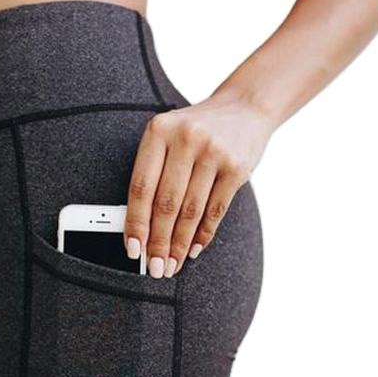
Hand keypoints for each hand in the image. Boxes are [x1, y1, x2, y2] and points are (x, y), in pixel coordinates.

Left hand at [124, 93, 275, 276]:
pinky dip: (203, 235)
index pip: (141, 187)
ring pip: (191, 211)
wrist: (244, 108)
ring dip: (179, 244)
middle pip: (165, 203)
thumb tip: (139, 227)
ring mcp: (213, 152)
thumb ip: (153, 172)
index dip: (135, 223)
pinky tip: (193, 249)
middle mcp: (185, 139)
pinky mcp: (237, 167)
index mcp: (159, 131)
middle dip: (158, 242)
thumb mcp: (169, 137)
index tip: (133, 250)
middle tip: (154, 267)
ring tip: (171, 265)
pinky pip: (216, 210)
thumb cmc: (198, 129)